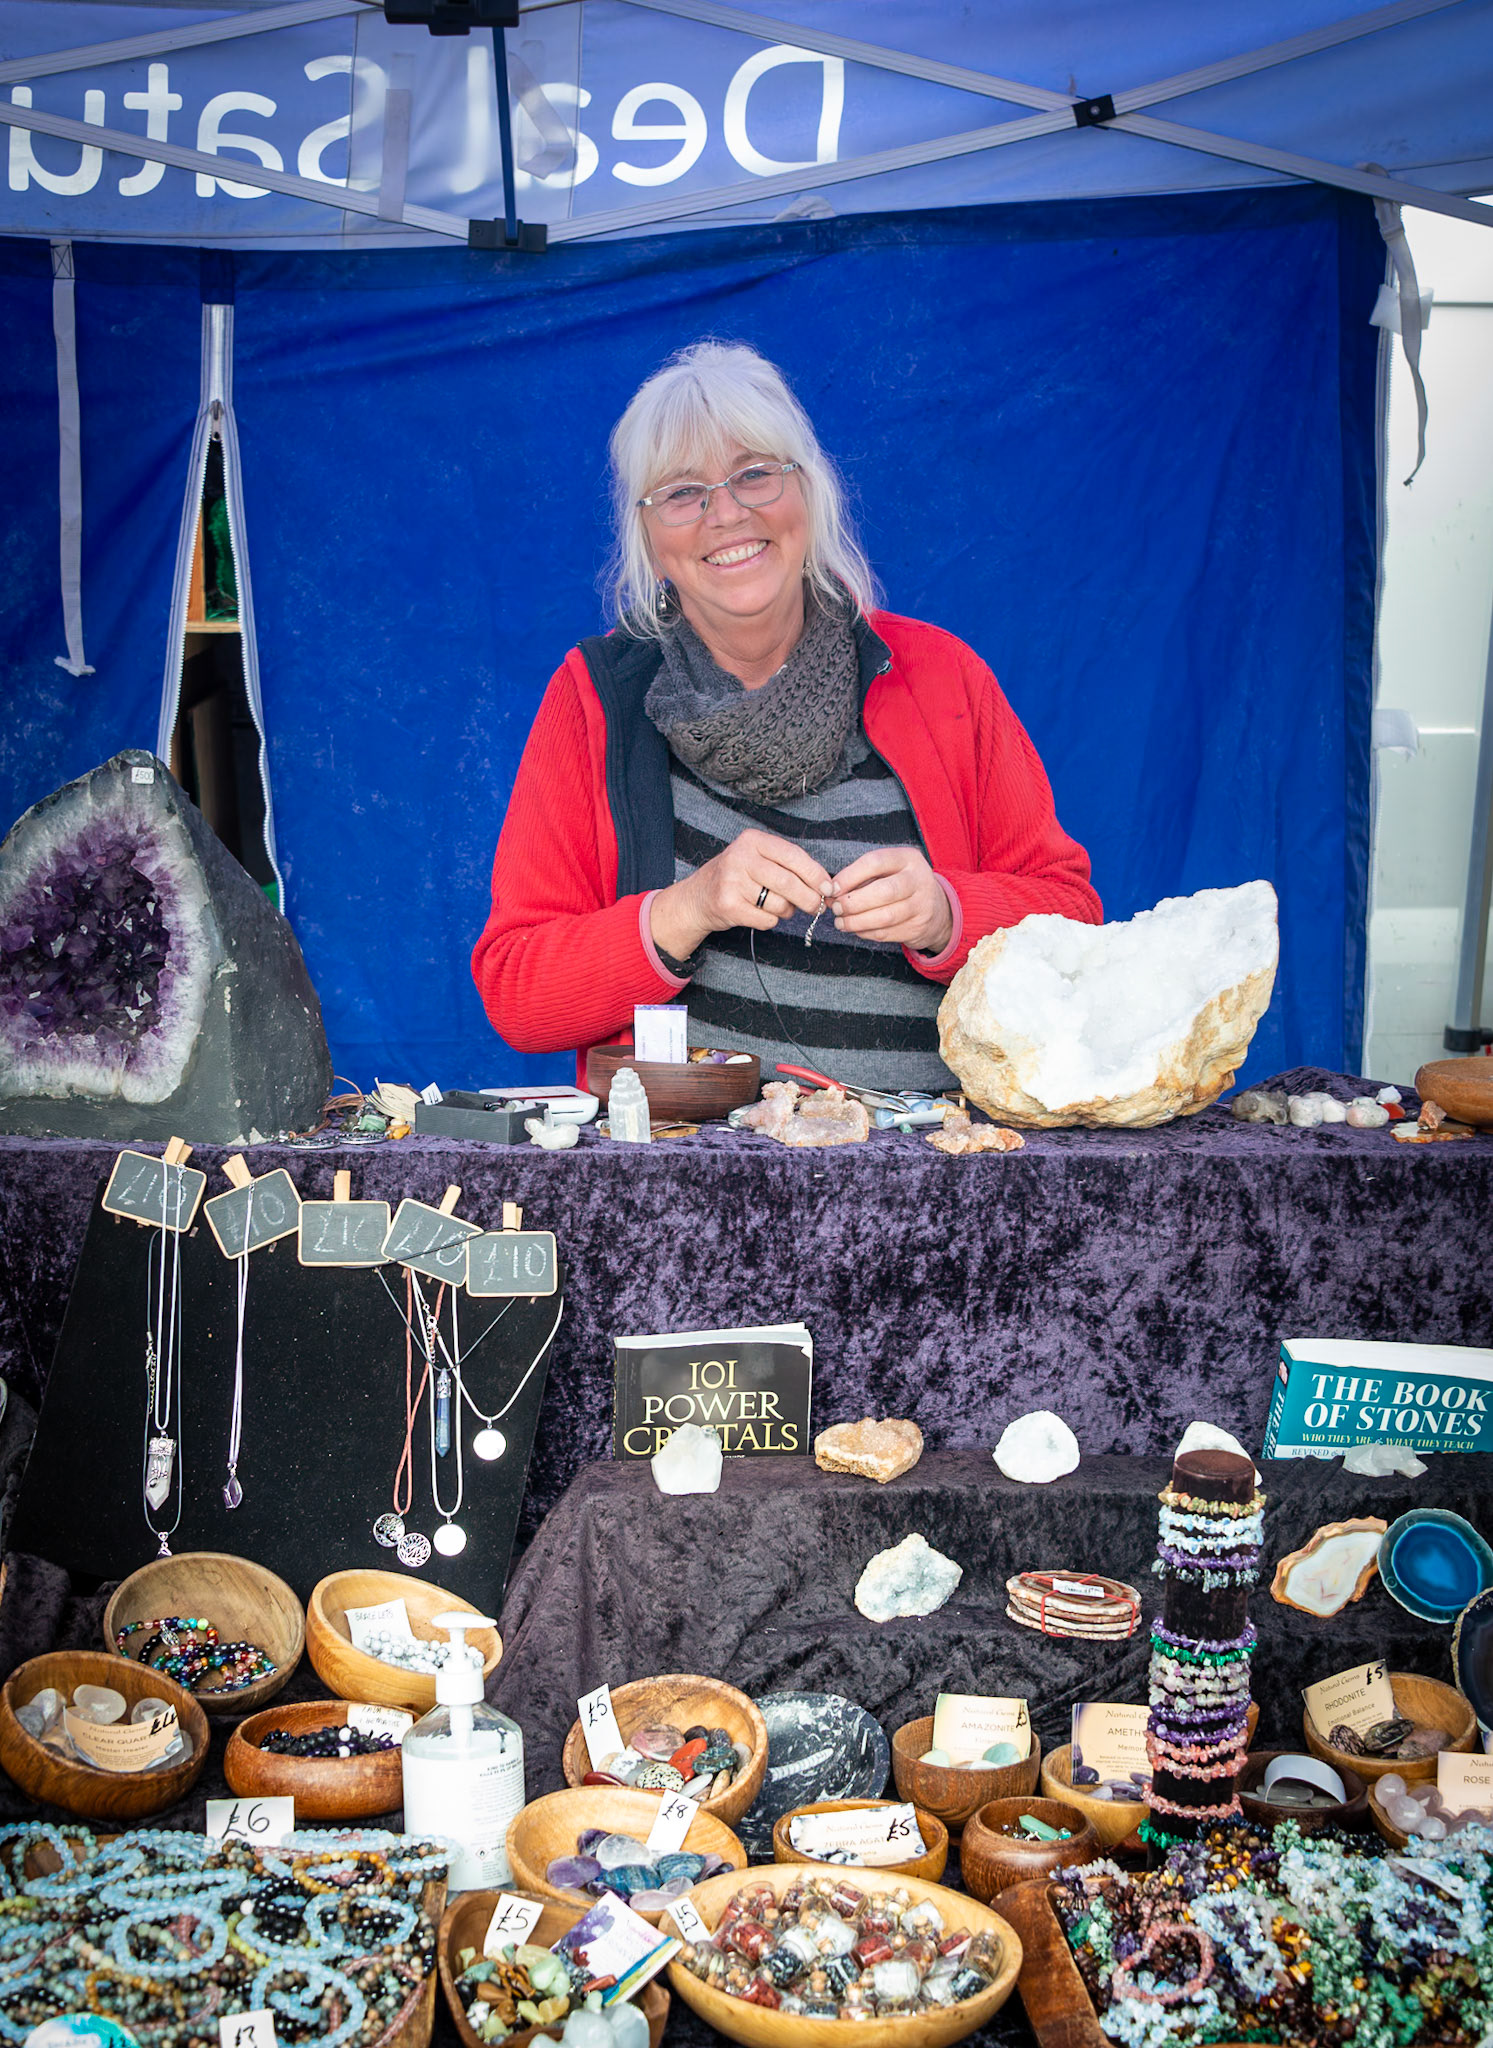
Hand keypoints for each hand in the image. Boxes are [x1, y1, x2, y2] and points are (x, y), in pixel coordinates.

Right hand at [649, 828, 831, 959]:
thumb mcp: (758, 859)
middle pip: (789, 882)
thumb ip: (789, 866)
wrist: (697, 897)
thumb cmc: (737, 877)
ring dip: (786, 911)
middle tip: (817, 907)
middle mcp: (740, 857)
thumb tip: (826, 886)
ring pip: (780, 904)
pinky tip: (759, 913)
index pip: (794, 856)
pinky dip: (770, 921)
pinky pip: (767, 919)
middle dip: (809, 898)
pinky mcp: (728, 905)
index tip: (828, 887)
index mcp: (752, 840)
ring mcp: (732, 881)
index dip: (815, 874)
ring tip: (776, 906)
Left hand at [829, 846, 953, 952]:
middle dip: (853, 902)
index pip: (875, 862)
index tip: (832, 888)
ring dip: (856, 922)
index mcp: (908, 858)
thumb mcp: (888, 870)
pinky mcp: (918, 927)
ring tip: (840, 922)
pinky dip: (866, 933)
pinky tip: (856, 929)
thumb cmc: (901, 885)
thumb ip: (861, 877)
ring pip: (884, 916)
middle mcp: (918, 880)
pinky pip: (887, 933)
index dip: (849, 876)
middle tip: (836, 908)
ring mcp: (922, 905)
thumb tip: (830, 891)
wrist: (937, 909)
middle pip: (883, 892)